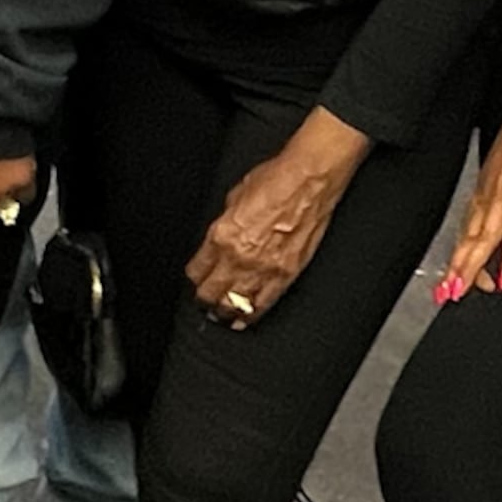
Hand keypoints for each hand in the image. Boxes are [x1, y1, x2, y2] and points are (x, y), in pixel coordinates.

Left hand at [187, 118, 367, 327]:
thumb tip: (221, 236)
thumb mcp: (233, 198)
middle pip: (212, 292)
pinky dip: (252, 314)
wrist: (307, 180)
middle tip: (202, 304)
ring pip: (236, 304)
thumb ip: (224, 224)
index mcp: (221, 235)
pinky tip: (245, 320)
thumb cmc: (274, 181)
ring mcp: (264, 269)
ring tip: (220, 317)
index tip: (195, 281)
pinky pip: (264, 303)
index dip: (194, 278)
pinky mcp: (287, 275)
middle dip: (204, 300)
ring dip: (225, 312)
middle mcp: (240, 257)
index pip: (197, 270)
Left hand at [443, 69, 501, 302]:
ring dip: (473, 268)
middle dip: (459, 267)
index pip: (471, 223)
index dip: (463, 250)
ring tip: (462, 292)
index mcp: (489, 181)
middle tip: (447, 293)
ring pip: (484, 238)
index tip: (456, 272)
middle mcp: (491, 189)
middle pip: (470, 236)